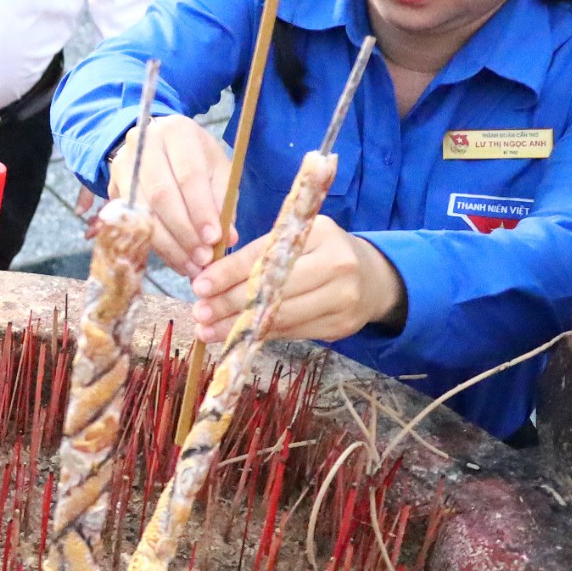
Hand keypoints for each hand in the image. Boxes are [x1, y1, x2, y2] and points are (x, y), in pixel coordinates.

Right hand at [108, 112, 230, 278]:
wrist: (160, 146)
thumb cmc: (196, 160)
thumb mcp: (218, 170)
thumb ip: (223, 202)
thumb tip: (227, 239)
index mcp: (176, 131)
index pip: (188, 174)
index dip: (201, 209)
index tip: (215, 239)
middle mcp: (143, 143)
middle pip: (161, 194)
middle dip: (184, 231)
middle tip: (202, 258)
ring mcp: (122, 165)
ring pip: (143, 211)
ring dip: (169, 244)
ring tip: (191, 265)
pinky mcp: (112, 188)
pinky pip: (131, 222)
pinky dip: (155, 246)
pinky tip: (174, 260)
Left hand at [191, 216, 402, 346]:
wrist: (373, 278)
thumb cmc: (321, 252)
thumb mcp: (297, 238)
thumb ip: (260, 253)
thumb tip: (208, 277)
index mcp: (320, 232)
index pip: (268, 253)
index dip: (231, 271)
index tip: (200, 284)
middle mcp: (337, 264)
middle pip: (275, 288)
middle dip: (231, 303)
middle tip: (199, 312)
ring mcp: (343, 298)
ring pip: (282, 316)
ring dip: (240, 327)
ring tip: (208, 330)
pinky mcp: (341, 326)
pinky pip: (293, 333)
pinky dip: (262, 335)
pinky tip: (237, 338)